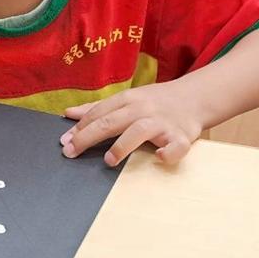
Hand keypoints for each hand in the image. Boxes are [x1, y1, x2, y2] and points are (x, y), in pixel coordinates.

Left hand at [60, 81, 203, 165]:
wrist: (194, 97)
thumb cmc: (154, 102)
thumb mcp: (125, 99)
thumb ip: (97, 108)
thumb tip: (68, 114)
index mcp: (127, 100)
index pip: (99, 113)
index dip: (80, 127)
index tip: (63, 142)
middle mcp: (142, 109)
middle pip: (111, 121)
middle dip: (88, 136)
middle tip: (71, 151)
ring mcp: (162, 122)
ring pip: (139, 130)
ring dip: (123, 145)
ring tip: (108, 160)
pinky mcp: (182, 136)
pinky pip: (176, 146)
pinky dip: (169, 153)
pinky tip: (159, 157)